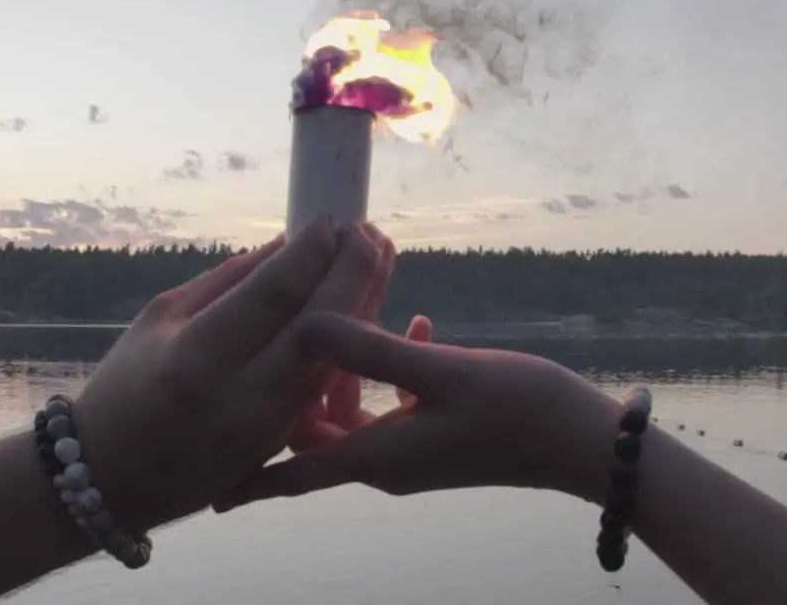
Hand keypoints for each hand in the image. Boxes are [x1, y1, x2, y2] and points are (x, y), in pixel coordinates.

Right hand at [71, 218, 393, 532]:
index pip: (276, 292)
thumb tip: (285, 244)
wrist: (112, 480)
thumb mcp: (160, 318)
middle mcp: (242, 395)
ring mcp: (268, 427)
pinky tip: (359, 303)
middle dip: (353, 269)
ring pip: (336, 356)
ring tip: (376, 256)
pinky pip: (326, 384)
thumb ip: (227, 280)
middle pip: (321, 323)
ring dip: (363, 302)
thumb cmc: (125, 387)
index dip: (310, 250)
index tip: (328, 218)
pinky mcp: (282, 446)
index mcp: (199, 356)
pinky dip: (348, 340)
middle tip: (368, 229)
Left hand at [215, 312, 621, 511]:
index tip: (202, 483)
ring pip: (351, 405)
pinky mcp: (436, 430)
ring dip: (345, 360)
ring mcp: (412, 447)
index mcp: (376, 456)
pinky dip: (386, 364)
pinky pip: (390, 398)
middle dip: (295, 379)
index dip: (246, 479)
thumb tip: (309, 322)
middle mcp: (385, 459)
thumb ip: (374, 350)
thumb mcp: (441, 373)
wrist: (585, 442)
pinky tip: (406, 321)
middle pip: (314, 426)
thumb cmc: (518, 411)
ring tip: (346, 303)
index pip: (292, 474)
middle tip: (276, 326)